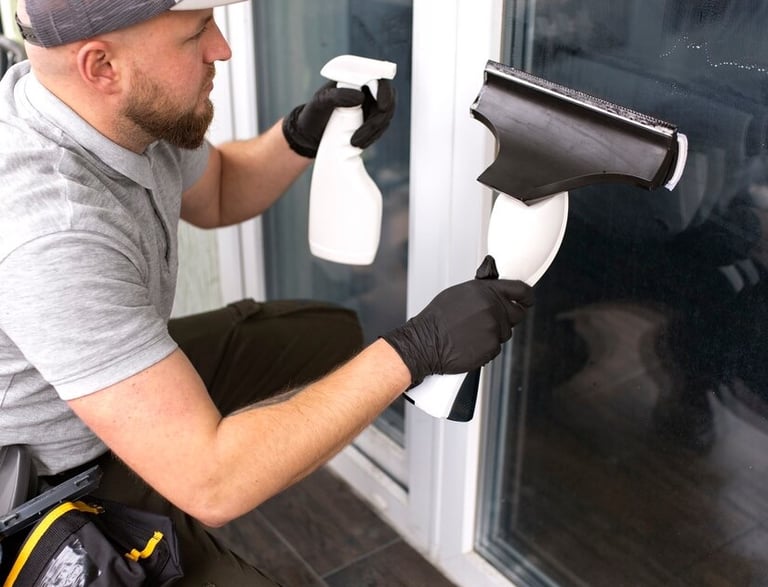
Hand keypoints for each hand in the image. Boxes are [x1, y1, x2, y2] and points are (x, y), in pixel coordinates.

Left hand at [282, 79, 395, 157]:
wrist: (310, 134)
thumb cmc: (313, 114)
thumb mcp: (319, 103)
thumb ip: (336, 96)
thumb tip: (360, 97)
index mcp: (355, 77)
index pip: (378, 78)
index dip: (385, 92)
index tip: (382, 107)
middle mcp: (366, 89)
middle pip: (387, 100)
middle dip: (378, 119)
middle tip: (363, 134)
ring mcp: (370, 105)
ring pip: (385, 116)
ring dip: (374, 131)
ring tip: (355, 143)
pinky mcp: (371, 120)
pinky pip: (380, 128)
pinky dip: (373, 137)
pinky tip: (359, 144)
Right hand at [382, 256, 532, 385]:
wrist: (425, 342)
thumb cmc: (436, 319)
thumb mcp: (459, 294)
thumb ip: (482, 292)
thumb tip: (495, 293)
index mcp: (485, 291)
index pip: (519, 290)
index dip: (527, 296)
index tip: (528, 299)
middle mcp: (492, 307)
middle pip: (517, 314)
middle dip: (507, 318)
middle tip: (491, 321)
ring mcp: (493, 328)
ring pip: (505, 332)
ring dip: (493, 334)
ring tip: (471, 333)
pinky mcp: (491, 347)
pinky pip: (496, 347)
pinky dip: (486, 348)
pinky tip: (470, 343)